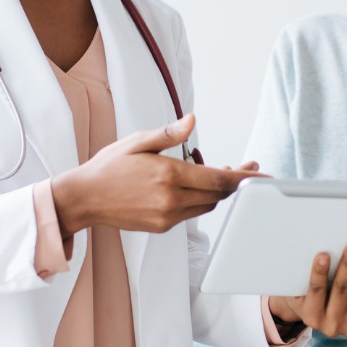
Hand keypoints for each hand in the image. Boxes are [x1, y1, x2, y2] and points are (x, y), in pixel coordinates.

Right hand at [51, 114, 258, 235]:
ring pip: (207, 205)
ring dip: (218, 191)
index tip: (262, 175)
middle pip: (217, 194)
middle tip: (245, 167)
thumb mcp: (138, 141)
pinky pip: (192, 213)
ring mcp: (167, 216)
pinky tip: (196, 186)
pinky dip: (200, 200)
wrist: (85, 198)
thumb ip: (169, 134)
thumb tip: (192, 121)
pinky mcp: (163, 226)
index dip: (244, 178)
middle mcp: (171, 200)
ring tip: (221, 173)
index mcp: (168, 175)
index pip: (218, 179)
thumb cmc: (109, 166)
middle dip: (235, 182)